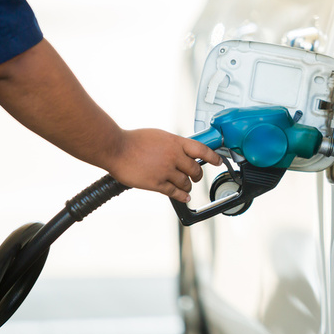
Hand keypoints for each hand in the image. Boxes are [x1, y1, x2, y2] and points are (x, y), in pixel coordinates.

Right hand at [106, 129, 221, 202]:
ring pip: (186, 182)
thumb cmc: (133, 140)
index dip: (213, 157)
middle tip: (196, 177)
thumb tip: (181, 150)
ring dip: (188, 186)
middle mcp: (174, 156)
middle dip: (198, 175)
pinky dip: (183, 196)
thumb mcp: (158, 135)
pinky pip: (175, 193)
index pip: (202, 150)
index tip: (218, 161)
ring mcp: (166, 171)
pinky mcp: (157, 183)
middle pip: (195, 169)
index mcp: (175, 142)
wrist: (116, 148)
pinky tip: (185, 197)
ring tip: (186, 187)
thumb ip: (172, 144)